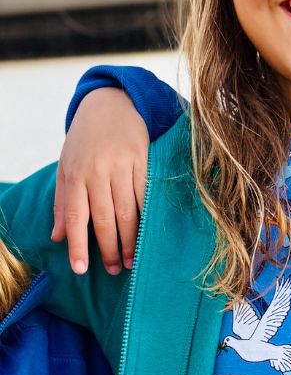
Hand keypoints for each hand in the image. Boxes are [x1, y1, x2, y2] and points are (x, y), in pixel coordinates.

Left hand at [51, 87, 148, 274]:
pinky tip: (148, 233)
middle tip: (114, 271)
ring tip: (132, 260)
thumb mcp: (67, 167)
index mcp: (75, 175)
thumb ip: (64, 202)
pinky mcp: (143, 160)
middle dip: (109, 249)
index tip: (81, 269)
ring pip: (127, 211)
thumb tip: (58, 236)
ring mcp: (121, 166)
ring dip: (130, 239)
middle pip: (104, 218)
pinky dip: (147, 217)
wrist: (111, 104)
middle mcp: (97, 171)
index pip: (76, 217)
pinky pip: (145, 195)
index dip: (78, 245)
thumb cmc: (86, 140)